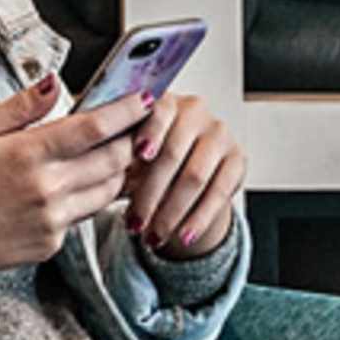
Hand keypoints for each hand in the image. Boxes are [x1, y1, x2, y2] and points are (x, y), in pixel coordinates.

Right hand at [0, 72, 146, 285]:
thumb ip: (20, 108)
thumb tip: (54, 83)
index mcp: (29, 155)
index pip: (96, 128)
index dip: (127, 111)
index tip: (145, 98)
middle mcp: (48, 189)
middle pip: (114, 159)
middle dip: (131, 139)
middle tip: (135, 125)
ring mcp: (54, 219)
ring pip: (108, 190)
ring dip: (118, 169)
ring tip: (112, 152)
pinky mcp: (53, 242)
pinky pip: (84, 214)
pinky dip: (88, 196)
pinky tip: (74, 185)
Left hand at [123, 92, 244, 257]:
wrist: (181, 169)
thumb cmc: (146, 157)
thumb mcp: (129, 152)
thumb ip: (119, 154)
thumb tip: (101, 170)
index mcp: (166, 102)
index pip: (160, 112)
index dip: (151, 133)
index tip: (139, 155)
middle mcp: (196, 111)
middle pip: (174, 154)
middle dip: (151, 194)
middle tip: (134, 224)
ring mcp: (220, 134)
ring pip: (195, 177)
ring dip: (172, 212)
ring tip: (153, 237)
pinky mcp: (238, 159)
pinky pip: (219, 193)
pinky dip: (199, 219)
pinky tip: (183, 236)